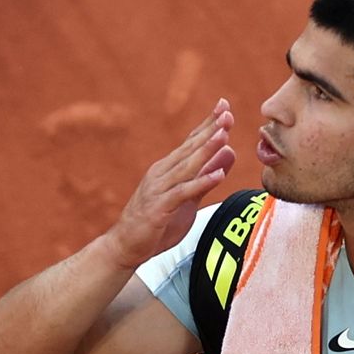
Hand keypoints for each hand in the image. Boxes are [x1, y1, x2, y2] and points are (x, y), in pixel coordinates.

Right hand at [103, 99, 235, 268]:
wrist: (125, 247)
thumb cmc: (155, 224)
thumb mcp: (187, 199)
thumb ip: (206, 178)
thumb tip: (227, 153)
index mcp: (168, 169)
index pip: (190, 142)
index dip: (206, 124)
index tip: (223, 106)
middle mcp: (162, 174)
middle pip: (189, 148)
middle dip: (209, 130)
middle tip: (227, 113)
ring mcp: (159, 190)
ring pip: (186, 166)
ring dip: (206, 150)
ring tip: (223, 135)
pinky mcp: (159, 208)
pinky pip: (183, 193)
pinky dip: (200, 183)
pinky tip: (218, 175)